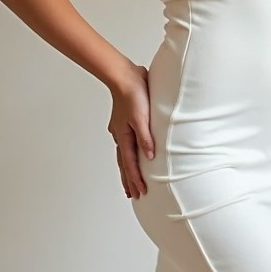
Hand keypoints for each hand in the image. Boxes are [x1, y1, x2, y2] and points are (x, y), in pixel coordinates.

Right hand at [107, 63, 154, 198]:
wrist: (124, 76)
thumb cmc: (134, 95)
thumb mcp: (142, 118)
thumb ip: (145, 137)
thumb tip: (149, 157)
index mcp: (124, 136)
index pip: (131, 164)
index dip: (136, 179)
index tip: (141, 193)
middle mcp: (120, 135)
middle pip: (124, 163)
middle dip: (129, 179)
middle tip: (132, 195)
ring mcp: (121, 128)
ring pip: (124, 153)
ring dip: (127, 168)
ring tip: (130, 179)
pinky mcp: (125, 120)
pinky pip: (127, 142)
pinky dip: (128, 152)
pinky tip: (131, 151)